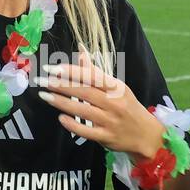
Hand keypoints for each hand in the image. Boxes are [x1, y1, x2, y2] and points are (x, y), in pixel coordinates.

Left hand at [32, 45, 163, 159]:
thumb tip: (80, 51)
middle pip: (85, 92)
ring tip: (45, 96)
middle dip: (61, 85)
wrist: (147, 135)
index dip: (72, 71)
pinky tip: (61, 118)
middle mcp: (114, 103)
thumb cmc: (128, 107)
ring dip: (62, 103)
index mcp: (116, 88)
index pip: (92, 76)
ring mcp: (110, 121)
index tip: (53, 68)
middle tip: (42, 81)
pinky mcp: (107, 137)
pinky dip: (73, 125)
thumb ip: (96, 72)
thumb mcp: (116, 88)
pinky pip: (87, 131)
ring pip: (83, 110)